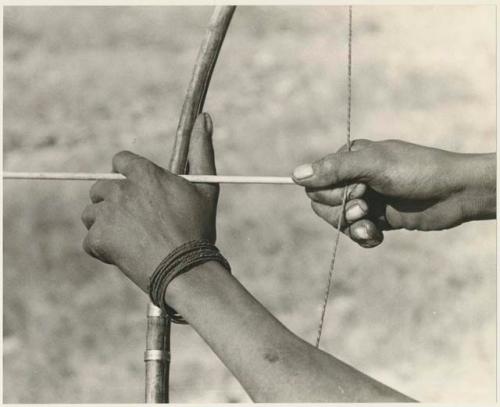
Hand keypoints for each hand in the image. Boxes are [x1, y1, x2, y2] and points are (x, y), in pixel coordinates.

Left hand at [81, 113, 217, 291]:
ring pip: (91, 214)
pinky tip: (124, 254)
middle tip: (135, 222)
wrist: (187, 269)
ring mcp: (108, 214)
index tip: (136, 191)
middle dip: (114, 203)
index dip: (126, 177)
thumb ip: (202, 150)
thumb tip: (206, 116)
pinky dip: (103, 248)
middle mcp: (122, 189)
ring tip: (130, 239)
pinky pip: (90, 240)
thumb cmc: (198, 229)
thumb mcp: (205, 187)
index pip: (119, 161)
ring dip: (106, 225)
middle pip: (101, 188)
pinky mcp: (99, 238)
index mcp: (145, 174)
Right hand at [293, 139, 494, 247]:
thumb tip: (295, 175)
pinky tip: (379, 235)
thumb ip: (334, 170)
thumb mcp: (373, 166)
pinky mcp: (378, 218)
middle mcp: (354, 178)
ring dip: (353, 226)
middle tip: (367, 205)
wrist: (455, 194)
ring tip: (373, 224)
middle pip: (323, 205)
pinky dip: (365, 237)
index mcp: (349, 159)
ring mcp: (366, 199)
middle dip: (342, 211)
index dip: (332, 194)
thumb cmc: (416, 171)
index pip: (316, 184)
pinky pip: (356, 233)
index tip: (360, 190)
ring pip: (338, 222)